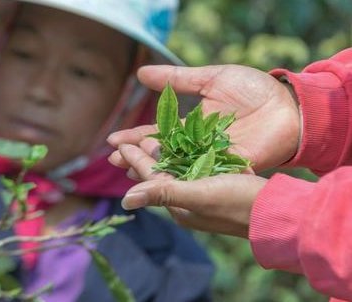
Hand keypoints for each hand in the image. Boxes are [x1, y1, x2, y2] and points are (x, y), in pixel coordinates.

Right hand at [108, 64, 299, 171]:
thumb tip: (141, 74)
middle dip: (137, 157)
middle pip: (161, 155)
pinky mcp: (225, 170)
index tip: (114, 141)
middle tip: (115, 161)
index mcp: (191, 125)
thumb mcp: (211, 78)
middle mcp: (196, 146)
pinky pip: (200, 177)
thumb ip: (177, 79)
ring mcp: (210, 160)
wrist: (288, 105)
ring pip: (176, 169)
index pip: (157, 133)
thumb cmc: (253, 89)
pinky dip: (181, 181)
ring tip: (130, 171)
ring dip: (153, 171)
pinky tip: (161, 184)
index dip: (135, 137)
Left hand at [117, 144, 266, 237]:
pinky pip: (193, 168)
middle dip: (142, 156)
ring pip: (175, 169)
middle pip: (159, 174)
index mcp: (179, 206)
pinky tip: (180, 143)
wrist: (277, 209)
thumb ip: (163, 194)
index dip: (135, 159)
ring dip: (161, 154)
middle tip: (124, 140)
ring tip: (147, 138)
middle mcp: (188, 201)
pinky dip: (183, 155)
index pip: (151, 178)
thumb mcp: (199, 195)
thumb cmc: (238, 202)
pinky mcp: (218, 185)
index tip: (118, 143)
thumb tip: (124, 200)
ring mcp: (203, 193)